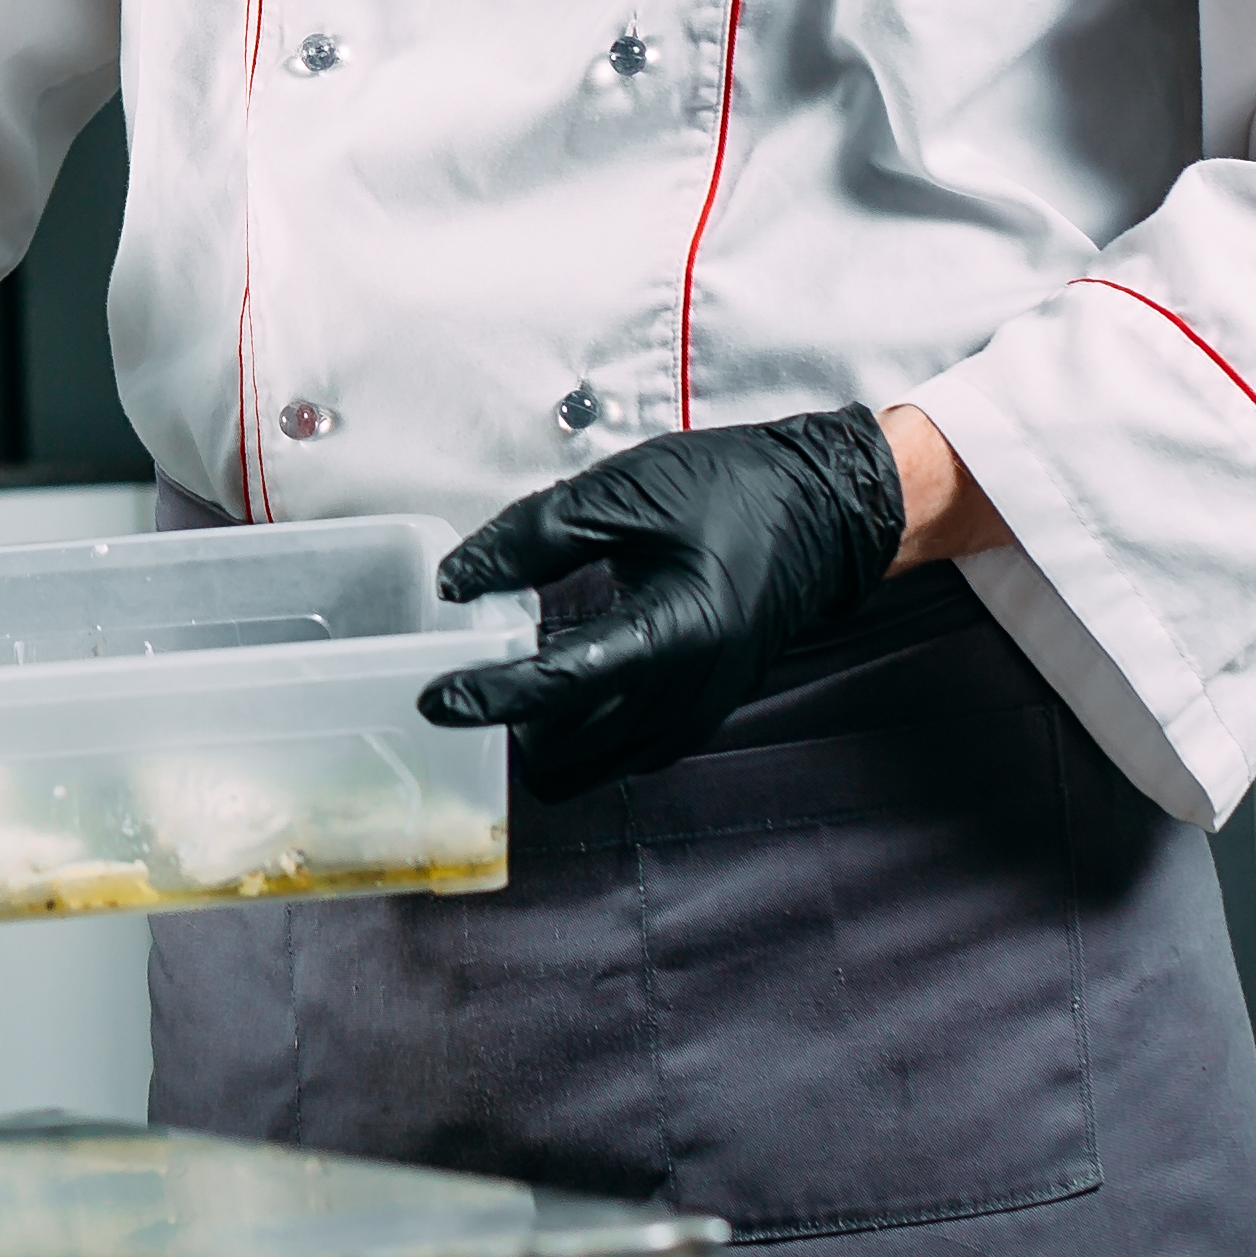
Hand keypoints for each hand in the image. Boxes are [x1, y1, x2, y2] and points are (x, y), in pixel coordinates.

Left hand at [415, 405, 905, 800]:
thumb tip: (456, 582)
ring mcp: (699, 713)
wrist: (821, 512)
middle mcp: (690, 691)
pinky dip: (579, 737)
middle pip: (570, 747)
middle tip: (461, 679)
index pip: (561, 685)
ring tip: (503, 678)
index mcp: (675, 630)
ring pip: (595, 765)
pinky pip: (623, 753)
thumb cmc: (732, 491)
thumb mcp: (623, 493)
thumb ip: (532, 538)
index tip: (434, 698)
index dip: (490, 695)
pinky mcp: (699, 717)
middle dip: (507, 725)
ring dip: (541, 738)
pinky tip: (554, 689)